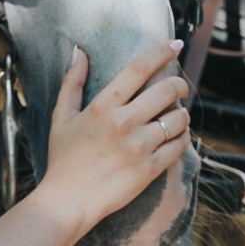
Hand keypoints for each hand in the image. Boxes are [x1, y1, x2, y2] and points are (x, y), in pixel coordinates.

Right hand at [40, 41, 189, 239]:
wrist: (68, 201)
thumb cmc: (64, 159)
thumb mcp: (62, 117)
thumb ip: (72, 82)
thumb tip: (79, 52)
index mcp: (103, 106)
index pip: (138, 68)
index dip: (160, 52)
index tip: (174, 44)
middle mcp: (124, 122)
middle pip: (167, 90)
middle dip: (179, 83)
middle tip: (178, 86)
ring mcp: (139, 146)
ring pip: (179, 118)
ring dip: (181, 113)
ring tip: (174, 116)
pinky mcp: (150, 169)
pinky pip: (180, 145)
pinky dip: (182, 137)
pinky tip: (175, 136)